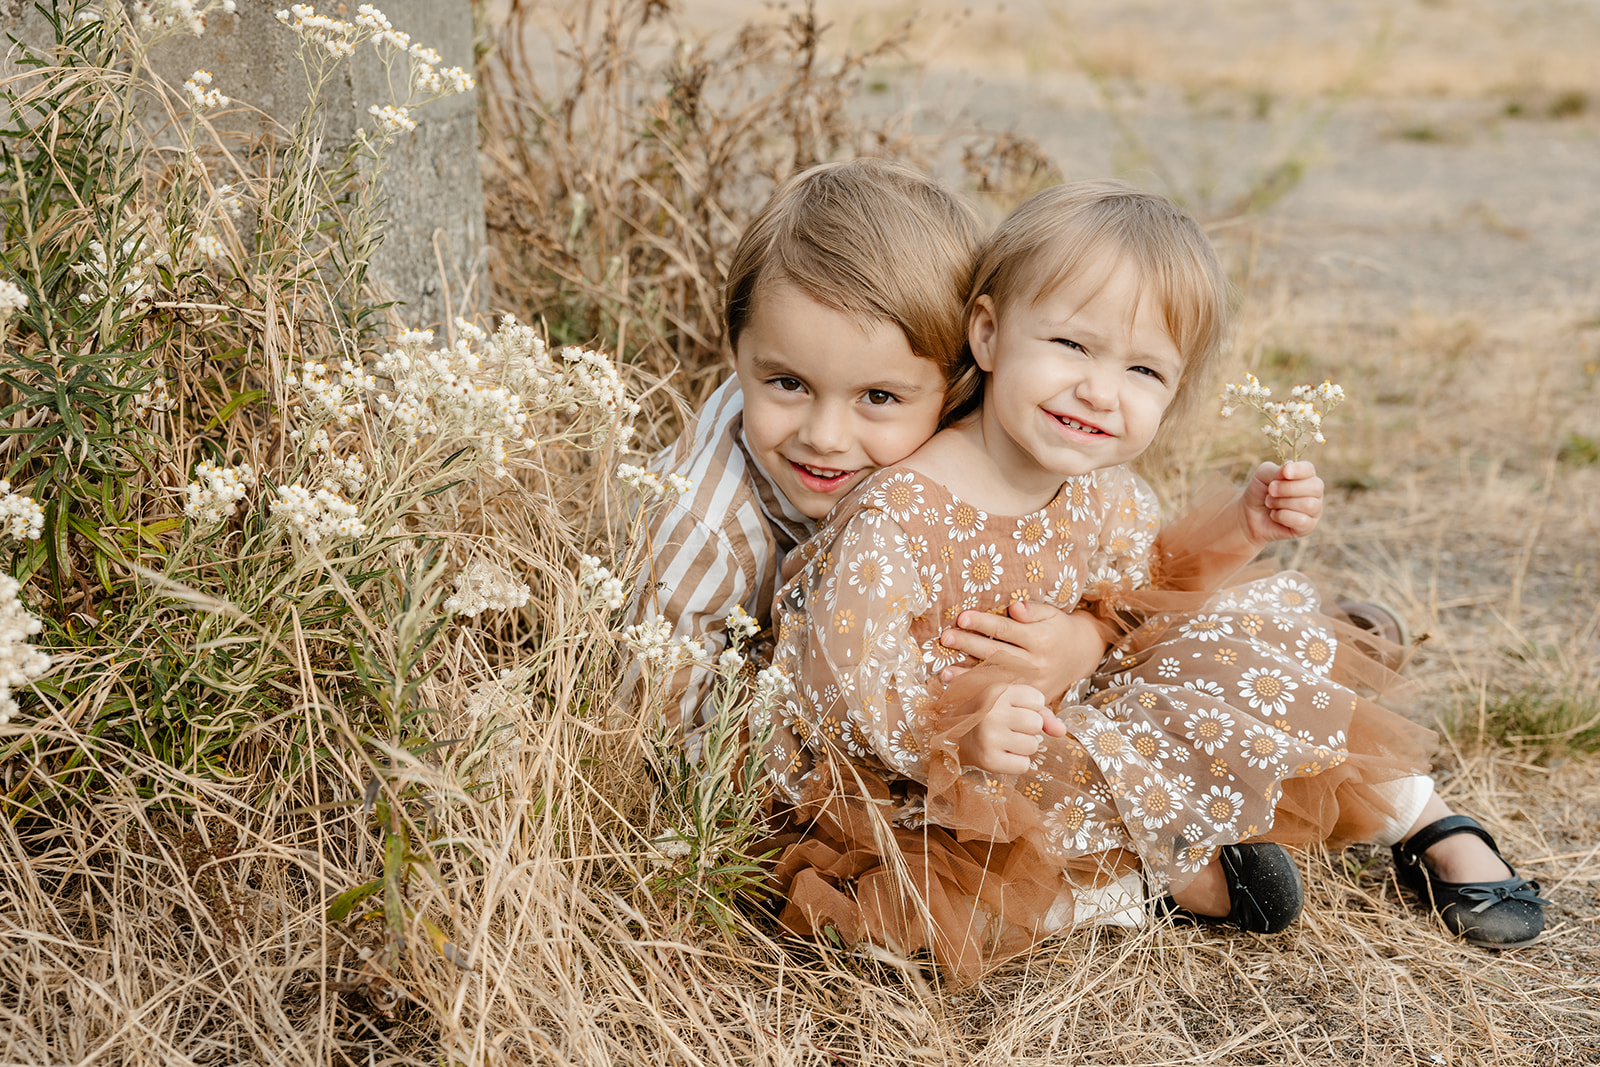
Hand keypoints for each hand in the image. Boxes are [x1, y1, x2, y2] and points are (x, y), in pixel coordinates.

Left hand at [938, 602, 1108, 705]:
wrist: (1081, 655)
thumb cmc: (1058, 629)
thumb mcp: (1051, 614)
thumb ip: (1032, 611)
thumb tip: (1014, 607)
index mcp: (1041, 639)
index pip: (1007, 629)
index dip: (983, 623)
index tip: (962, 617)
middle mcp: (1037, 663)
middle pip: (997, 653)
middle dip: (970, 645)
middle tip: (946, 638)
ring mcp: (1033, 683)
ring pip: (997, 679)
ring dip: (970, 677)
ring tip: (945, 673)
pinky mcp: (1029, 697)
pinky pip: (1002, 696)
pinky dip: (981, 695)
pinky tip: (961, 692)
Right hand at [954, 683, 1066, 776]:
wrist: (954, 739)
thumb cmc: (990, 717)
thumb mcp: (1011, 704)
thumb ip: (1042, 713)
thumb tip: (1061, 731)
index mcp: (997, 692)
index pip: (1038, 700)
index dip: (1030, 708)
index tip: (1013, 710)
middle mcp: (992, 712)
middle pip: (1036, 724)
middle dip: (1029, 729)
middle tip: (1009, 729)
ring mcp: (990, 737)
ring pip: (1033, 745)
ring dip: (1023, 747)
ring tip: (1005, 742)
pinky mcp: (990, 760)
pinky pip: (1024, 765)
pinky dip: (1017, 763)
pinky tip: (1002, 755)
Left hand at [1241, 460, 1322, 545]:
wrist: (1249, 517)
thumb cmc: (1259, 492)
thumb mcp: (1262, 475)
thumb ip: (1276, 470)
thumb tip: (1289, 468)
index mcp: (1305, 475)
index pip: (1309, 469)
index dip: (1299, 470)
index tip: (1285, 473)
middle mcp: (1314, 492)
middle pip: (1315, 486)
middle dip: (1287, 488)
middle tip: (1270, 491)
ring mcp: (1314, 510)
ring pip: (1308, 504)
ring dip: (1282, 503)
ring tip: (1270, 504)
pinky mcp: (1308, 526)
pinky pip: (1301, 521)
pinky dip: (1282, 517)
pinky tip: (1275, 516)